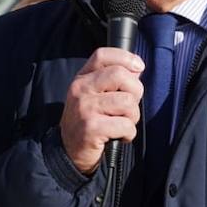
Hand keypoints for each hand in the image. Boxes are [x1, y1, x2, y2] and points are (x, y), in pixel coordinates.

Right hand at [60, 48, 143, 173]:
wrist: (68, 152)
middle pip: (120, 75)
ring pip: (127, 102)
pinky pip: (126, 125)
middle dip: (135, 91)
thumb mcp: (95, 96)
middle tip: (129, 107)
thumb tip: (137, 67)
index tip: (138, 67)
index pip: (102, 55)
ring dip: (132, 117)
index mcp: (82, 78)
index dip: (125, 57)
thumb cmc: (89, 121)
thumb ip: (114, 80)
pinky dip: (129, 134)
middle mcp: (80, 89)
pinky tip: (119, 136)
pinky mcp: (91, 127)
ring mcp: (85, 108)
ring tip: (122, 124)